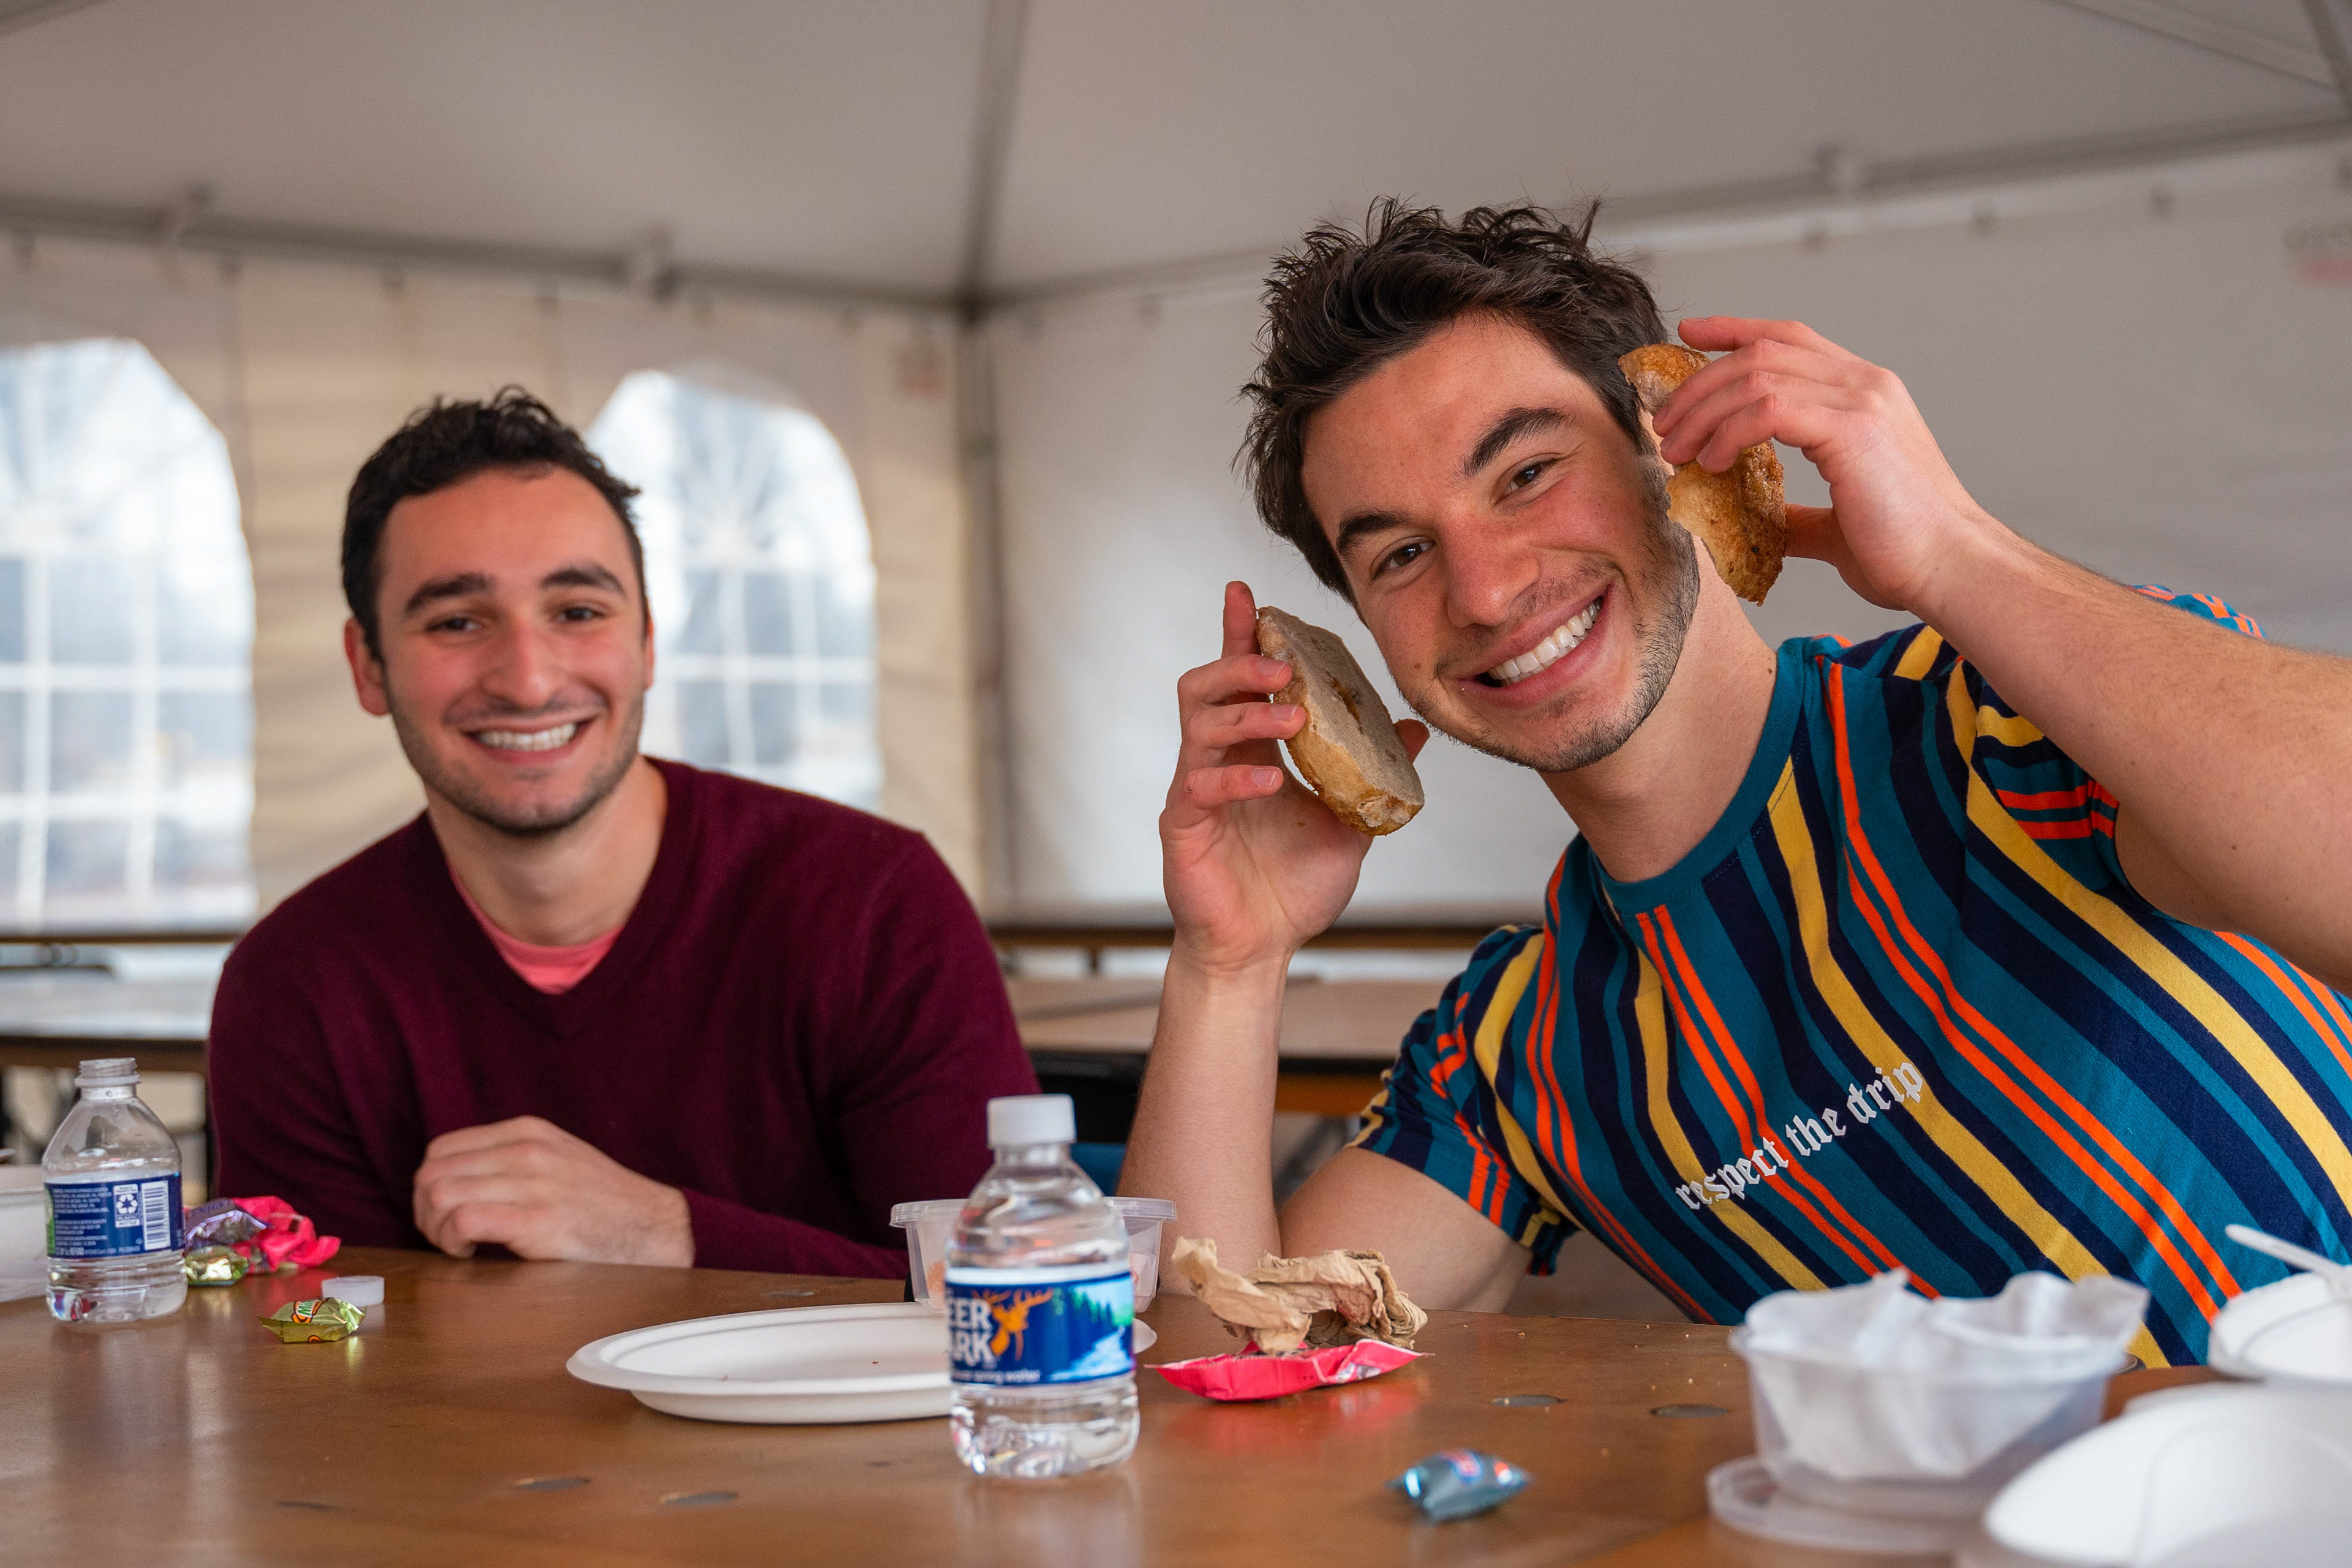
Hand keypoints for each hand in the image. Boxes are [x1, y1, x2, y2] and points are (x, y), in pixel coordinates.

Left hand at [411, 1115, 692, 1265]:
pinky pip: (464, 1220)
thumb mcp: (557, 1159)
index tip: (444, 1214)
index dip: (429, 1185)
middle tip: (447, 1237)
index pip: (442, 1149)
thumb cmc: (601, 1204)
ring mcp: (533, 1182)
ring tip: (459, 1247)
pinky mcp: (537, 1220)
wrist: (652, 1228)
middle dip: (425, 1212)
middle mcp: (527, 1149)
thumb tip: (456, 1181)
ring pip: (440, 1196)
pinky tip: (470, 1253)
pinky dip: (451, 1240)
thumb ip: (511, 1160)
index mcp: (527, 1131)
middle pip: (432, 1173)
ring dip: (436, 1230)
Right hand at [1160, 582, 1427, 974]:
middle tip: (1284, 666)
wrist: (1262, 951)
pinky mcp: (1184, 826)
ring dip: (1246, 711)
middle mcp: (1216, 762)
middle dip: (1239, 663)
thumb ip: (1374, 773)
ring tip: (1293, 715)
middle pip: (1204, 686)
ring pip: (1199, 723)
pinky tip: (1272, 781)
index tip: (1245, 594)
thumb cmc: (1293, 889)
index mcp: (1251, 753)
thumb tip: (1414, 730)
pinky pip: (1200, 785)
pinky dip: (1238, 777)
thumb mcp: (1351, 822)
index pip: (1238, 681)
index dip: (1239, 635)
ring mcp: (1195, 791)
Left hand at [1652, 317, 2006, 616]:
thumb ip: (1798, 512)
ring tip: (1676, 448)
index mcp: (1866, 393)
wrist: (1951, 569)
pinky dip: (1728, 433)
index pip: (1790, 339)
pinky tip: (1712, 463)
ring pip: (1757, 377)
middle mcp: (1865, 384)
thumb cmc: (1904, 551)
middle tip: (1665, 422)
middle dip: (1701, 382)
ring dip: (1704, 411)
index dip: (1735, 331)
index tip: (1689, 338)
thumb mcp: (1837, 523)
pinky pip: (1768, 410)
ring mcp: (1861, 402)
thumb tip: (1759, 520)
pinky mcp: (1852, 430)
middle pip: (1762, 353)